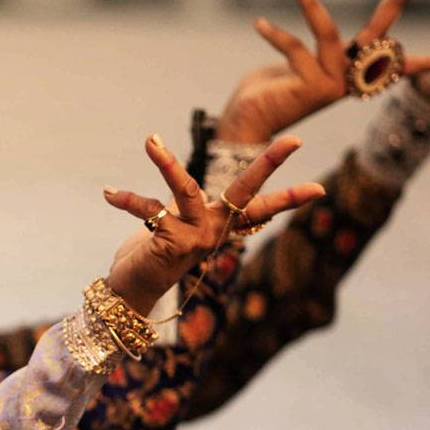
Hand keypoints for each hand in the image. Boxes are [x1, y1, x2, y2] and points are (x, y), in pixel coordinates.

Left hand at [100, 135, 324, 311]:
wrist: (133, 290)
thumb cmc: (156, 250)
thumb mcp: (177, 222)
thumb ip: (187, 202)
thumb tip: (186, 179)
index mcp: (221, 225)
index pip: (261, 207)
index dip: (290, 196)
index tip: (321, 188)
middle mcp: (214, 230)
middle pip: (247, 192)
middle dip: (269, 165)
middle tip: (295, 141)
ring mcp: (194, 236)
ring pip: (186, 190)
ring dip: (166, 164)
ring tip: (150, 140)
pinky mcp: (167, 240)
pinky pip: (147, 210)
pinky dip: (126, 200)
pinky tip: (108, 193)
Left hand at [216, 0, 429, 143]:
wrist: (244, 125)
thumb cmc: (266, 93)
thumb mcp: (294, 66)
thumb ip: (312, 50)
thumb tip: (318, 30)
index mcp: (347, 76)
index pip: (392, 68)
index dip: (422, 65)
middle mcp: (346, 81)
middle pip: (378, 38)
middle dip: (394, 5)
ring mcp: (331, 85)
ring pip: (328, 32)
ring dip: (310, 4)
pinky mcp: (312, 87)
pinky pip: (295, 47)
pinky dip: (275, 34)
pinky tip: (259, 24)